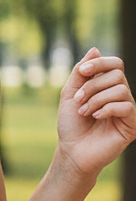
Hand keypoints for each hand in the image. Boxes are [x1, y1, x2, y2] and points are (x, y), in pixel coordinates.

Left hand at [56, 48, 135, 178]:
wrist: (72, 151)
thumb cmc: (71, 125)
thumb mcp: (70, 94)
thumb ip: (80, 72)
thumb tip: (95, 49)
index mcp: (107, 87)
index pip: (115, 64)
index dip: (100, 64)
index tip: (82, 72)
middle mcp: (121, 96)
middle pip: (116, 75)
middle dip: (92, 86)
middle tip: (78, 101)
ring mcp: (128, 110)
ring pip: (120, 89)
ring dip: (96, 99)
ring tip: (84, 112)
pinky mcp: (133, 124)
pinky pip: (126, 106)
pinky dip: (106, 109)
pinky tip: (96, 118)